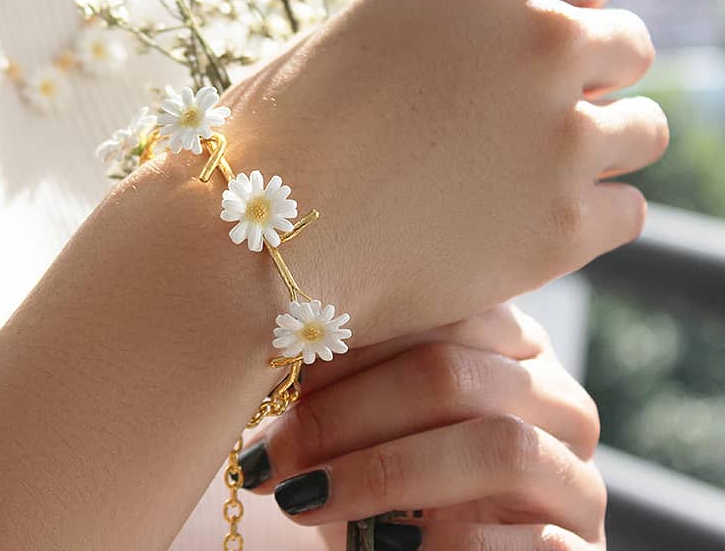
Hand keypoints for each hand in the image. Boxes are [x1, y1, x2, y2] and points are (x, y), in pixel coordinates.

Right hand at [160, 0, 667, 344]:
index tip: (542, 49)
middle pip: (628, 46)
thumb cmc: (279, 133)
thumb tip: (500, 37)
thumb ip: (446, 23)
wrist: (251, 240)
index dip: (570, 8)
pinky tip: (518, 229)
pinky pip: (628, 211)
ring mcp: (561, 132)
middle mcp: (540, 35)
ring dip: (594, 150)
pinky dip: (584, 221)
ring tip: (522, 179)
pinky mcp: (566, 224)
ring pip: (643, 130)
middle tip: (522, 124)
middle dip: (585, 81)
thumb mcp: (359, 35)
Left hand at [238, 304, 605, 549]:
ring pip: (499, 447)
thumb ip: (335, 378)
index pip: (435, 310)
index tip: (267, 375)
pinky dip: (450, 540)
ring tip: (304, 500)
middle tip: (272, 454)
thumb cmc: (381, 483)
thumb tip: (254, 349)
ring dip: (385, 473)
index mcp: (505, 343)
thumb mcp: (357, 427)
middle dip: (346, 414)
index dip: (346, 344)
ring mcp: (576, 476)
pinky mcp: (583, 549)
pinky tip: (385, 545)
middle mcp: (554, 398)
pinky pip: (535, 538)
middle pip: (454, 376)